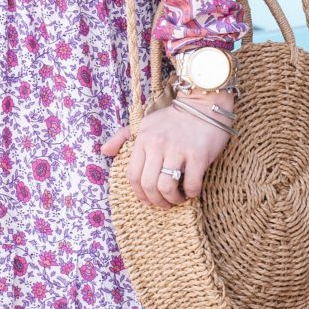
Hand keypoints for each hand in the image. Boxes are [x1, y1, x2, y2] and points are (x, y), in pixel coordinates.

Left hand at [102, 93, 232, 208]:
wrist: (204, 105)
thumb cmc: (173, 118)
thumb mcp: (145, 123)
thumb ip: (123, 137)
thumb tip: (104, 151)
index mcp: (143, 139)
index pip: (133, 175)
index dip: (139, 193)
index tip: (147, 199)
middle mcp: (158, 145)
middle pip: (148, 184)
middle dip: (156, 201)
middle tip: (164, 204)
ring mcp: (178, 150)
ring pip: (166, 187)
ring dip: (172, 199)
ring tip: (178, 199)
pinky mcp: (198, 155)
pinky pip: (191, 184)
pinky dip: (191, 193)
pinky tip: (191, 191)